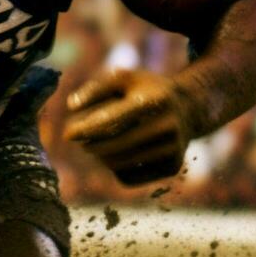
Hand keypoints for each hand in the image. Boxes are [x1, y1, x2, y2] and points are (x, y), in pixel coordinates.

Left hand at [63, 67, 192, 185]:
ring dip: (101, 157)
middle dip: (91, 145)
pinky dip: (117, 169)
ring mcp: (173, 149)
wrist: (189, 109)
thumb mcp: (123, 79)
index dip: (87, 128)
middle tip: (80, 142)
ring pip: (122, 164)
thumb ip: (95, 89)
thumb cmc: (146, 91)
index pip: (115, 120)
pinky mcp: (172, 167)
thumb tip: (71, 105)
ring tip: (95, 146)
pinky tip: (118, 155)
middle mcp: (168, 127)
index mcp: (155, 101)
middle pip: (116, 146)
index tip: (67, 134)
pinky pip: (132, 177)